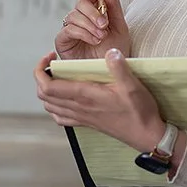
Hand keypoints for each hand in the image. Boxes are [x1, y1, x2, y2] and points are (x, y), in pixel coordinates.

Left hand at [34, 49, 167, 153]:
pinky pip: (61, 118)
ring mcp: (81, 117)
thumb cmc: (140, 111)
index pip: (48, 86)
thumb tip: (110, 51)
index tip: (49, 57)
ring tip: (57, 78)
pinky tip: (64, 99)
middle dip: (41, 77)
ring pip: (50, 107)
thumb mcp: (132, 85)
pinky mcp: (87, 123)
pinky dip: (55, 107)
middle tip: (52, 64)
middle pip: (44, 96)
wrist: (146, 135)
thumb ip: (119, 67)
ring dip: (47, 92)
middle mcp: (78, 108)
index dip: (40, 71)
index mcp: (85, 96)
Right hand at [54, 0, 130, 60]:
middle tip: (104, 24)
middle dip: (93, 12)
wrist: (111, 72)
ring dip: (89, 25)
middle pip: (79, 3)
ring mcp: (69, 29)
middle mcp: (79, 18)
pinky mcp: (63, 41)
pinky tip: (94, 40)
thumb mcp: (119, 26)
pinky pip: (68, 30)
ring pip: (73, 15)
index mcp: (92, 10)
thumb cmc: (115, 50)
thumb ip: (113, 5)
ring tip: (101, 36)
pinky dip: (83, 33)